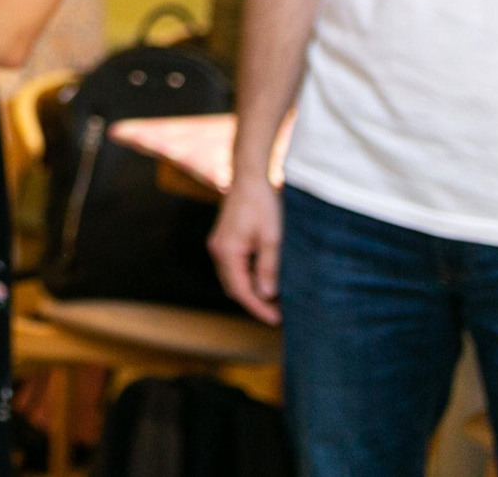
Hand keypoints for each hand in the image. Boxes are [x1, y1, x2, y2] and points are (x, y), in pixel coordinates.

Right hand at [208, 175, 283, 324]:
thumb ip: (268, 268)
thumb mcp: (272, 238)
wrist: (250, 176)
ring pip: (233, 278)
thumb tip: (267, 295)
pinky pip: (234, 267)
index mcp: (226, 251)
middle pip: (233, 287)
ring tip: (276, 301)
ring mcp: (219, 245)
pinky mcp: (225, 240)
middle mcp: (217, 250)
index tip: (277, 321)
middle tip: (280, 314)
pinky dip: (248, 278)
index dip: (258, 308)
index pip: (240, 290)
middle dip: (255, 302)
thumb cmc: (262, 204)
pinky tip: (266, 280)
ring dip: (252, 291)